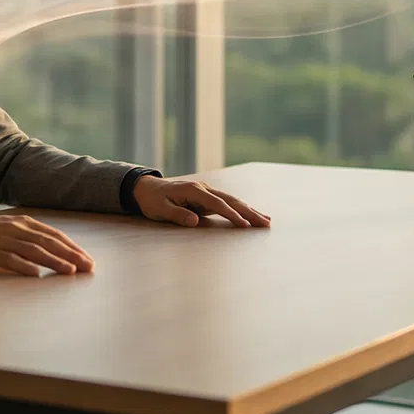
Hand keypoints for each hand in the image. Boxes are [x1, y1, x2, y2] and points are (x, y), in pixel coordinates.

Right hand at [0, 211, 95, 276]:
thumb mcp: (8, 229)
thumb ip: (27, 238)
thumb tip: (49, 252)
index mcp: (23, 223)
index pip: (54, 235)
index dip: (72, 247)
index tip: (87, 259)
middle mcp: (17, 229)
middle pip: (49, 242)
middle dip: (71, 255)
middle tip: (88, 267)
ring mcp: (4, 240)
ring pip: (35, 251)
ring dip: (55, 261)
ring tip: (71, 271)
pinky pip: (11, 260)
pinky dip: (26, 267)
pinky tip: (38, 274)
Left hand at [133, 176, 271, 227]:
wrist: (147, 188)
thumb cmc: (152, 201)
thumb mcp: (160, 210)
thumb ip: (177, 215)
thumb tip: (195, 221)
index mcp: (193, 190)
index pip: (217, 204)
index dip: (231, 214)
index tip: (244, 225)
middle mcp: (203, 188)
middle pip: (231, 200)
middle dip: (249, 212)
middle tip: (266, 223)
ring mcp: (206, 191)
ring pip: (232, 200)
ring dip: (249, 210)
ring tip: (266, 220)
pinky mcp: (207, 196)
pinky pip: (227, 203)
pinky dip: (241, 209)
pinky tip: (251, 214)